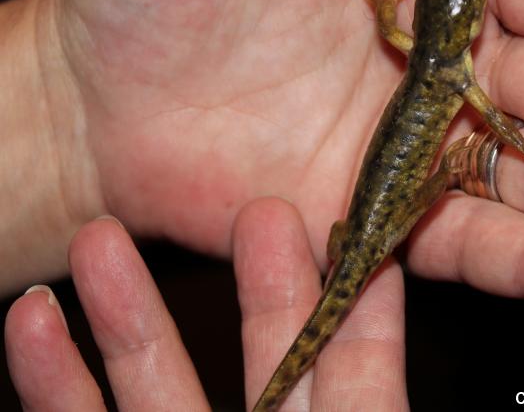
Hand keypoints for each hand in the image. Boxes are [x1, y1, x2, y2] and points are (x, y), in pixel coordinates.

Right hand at [5, 199, 407, 410]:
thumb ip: (377, 396)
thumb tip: (407, 296)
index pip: (361, 364)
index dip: (361, 294)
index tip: (352, 223)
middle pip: (268, 352)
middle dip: (261, 279)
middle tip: (257, 210)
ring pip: (159, 380)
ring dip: (127, 310)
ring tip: (100, 233)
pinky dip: (54, 379)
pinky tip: (30, 316)